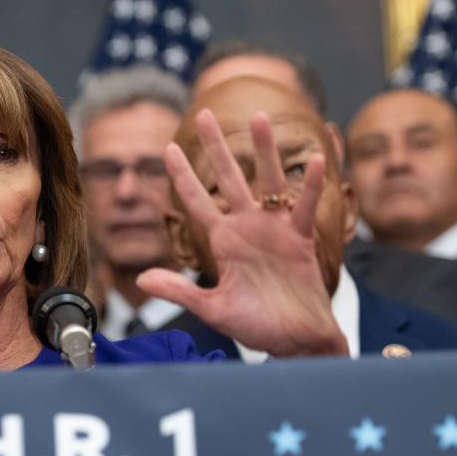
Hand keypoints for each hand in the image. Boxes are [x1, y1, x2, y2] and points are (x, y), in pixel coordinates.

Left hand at [138, 109, 346, 357]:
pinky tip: (314, 159)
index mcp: (223, 241)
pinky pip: (305, 207)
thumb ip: (180, 290)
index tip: (168, 148)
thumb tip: (142, 278)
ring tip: (258, 116)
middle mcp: (247, 228)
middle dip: (217, 147)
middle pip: (229, 178)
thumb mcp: (212, 308)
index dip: (182, 176)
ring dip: (264, 150)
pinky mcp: (301, 240)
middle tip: (204, 113)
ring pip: (269, 181)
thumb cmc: (256, 326)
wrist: (294, 342)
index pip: (197, 201)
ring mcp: (275, 230)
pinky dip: (310, 185)